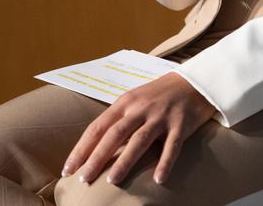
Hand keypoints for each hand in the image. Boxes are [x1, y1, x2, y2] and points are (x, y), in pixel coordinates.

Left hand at [61, 72, 215, 186]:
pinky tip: (158, 178)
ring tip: (112, 181)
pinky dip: (165, 162)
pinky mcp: (181, 123)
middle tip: (84, 179)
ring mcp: (162, 115)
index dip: (82, 149)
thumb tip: (94, 149)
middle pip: (115, 134)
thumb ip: (118, 120)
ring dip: (125, 160)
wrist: (195, 81)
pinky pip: (172, 145)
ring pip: (140, 139)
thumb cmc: (160, 95)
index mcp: (125, 102)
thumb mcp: (135, 100)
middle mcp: (141, 108)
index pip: (98, 127)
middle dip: (97, 157)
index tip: (68, 170)